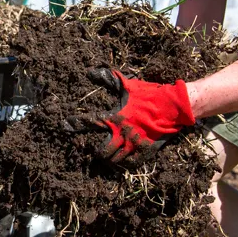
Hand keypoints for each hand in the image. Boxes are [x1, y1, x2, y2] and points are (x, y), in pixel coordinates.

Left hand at [79, 67, 195, 161]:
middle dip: (95, 151)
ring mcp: (133, 146)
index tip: (64, 126)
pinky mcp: (145, 152)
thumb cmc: (149, 95)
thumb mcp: (128, 85)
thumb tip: (90, 72)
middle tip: (93, 149)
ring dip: (108, 159)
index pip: (88, 123)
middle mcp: (122, 135)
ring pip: (115, 160)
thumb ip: (108, 79)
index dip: (74, 125)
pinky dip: (124, 163)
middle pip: (101, 152)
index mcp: (115, 119)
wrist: (173, 107)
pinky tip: (122, 161)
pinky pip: (130, 164)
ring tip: (106, 156)